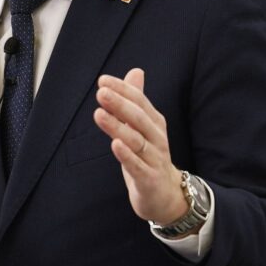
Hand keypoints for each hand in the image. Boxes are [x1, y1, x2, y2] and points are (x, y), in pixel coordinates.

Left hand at [93, 69, 186, 224]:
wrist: (166, 194)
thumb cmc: (149, 156)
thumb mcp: (143, 126)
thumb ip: (137, 100)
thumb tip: (136, 71)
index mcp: (154, 123)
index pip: (139, 101)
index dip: (122, 90)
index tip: (102, 80)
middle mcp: (157, 138)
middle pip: (139, 118)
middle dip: (120, 104)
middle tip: (101, 93)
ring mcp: (154, 159)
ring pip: (136, 140)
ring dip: (117, 127)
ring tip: (99, 114)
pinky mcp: (149, 179)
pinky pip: (137, 166)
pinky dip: (126, 156)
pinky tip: (114, 144)